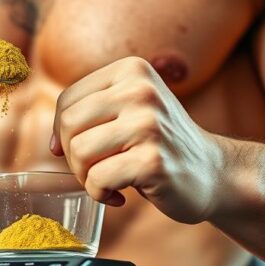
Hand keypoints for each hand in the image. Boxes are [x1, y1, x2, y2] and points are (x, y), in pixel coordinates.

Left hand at [51, 57, 223, 223]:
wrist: (213, 173)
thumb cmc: (160, 145)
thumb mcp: (130, 109)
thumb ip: (90, 113)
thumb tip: (51, 144)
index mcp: (132, 70)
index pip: (67, 101)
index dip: (62, 132)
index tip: (83, 151)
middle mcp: (141, 90)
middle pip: (68, 125)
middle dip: (73, 156)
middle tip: (97, 169)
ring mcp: (149, 125)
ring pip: (79, 152)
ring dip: (86, 177)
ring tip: (110, 180)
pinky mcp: (153, 161)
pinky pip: (97, 180)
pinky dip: (101, 195)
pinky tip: (122, 195)